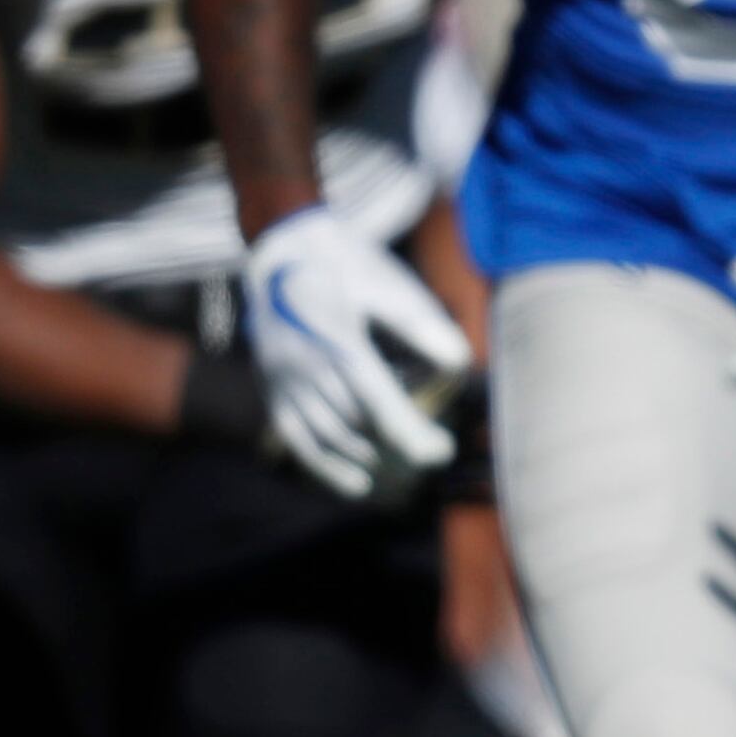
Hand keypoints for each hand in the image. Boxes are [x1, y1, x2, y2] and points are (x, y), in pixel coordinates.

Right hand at [245, 206, 469, 501]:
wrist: (285, 251)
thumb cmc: (350, 266)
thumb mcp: (391, 283)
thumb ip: (424, 325)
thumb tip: (462, 367)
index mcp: (336, 336)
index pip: (375, 400)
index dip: (409, 433)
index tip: (441, 452)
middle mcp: (303, 364)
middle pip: (355, 424)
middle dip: (398, 447)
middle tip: (438, 454)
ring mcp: (283, 380)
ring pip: (328, 436)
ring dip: (369, 458)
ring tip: (408, 468)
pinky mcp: (274, 388)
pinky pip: (297, 438)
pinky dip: (326, 466)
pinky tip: (359, 485)